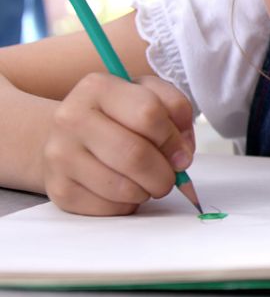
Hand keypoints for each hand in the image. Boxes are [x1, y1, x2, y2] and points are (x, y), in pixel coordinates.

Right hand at [42, 73, 195, 215]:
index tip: (181, 151)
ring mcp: (60, 155)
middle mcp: (71, 118)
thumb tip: (182, 153)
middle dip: (165, 173)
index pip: (149, 113)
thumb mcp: (150, 96)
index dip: (174, 138)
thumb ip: (176, 112)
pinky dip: (129, 204)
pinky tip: (123, 189)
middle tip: (170, 176)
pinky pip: (111, 208)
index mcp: (97, 88)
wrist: (66, 138)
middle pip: (136, 155)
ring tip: (145, 180)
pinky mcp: (60, 189)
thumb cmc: (119, 117)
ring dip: (148, 190)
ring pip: (124, 188)